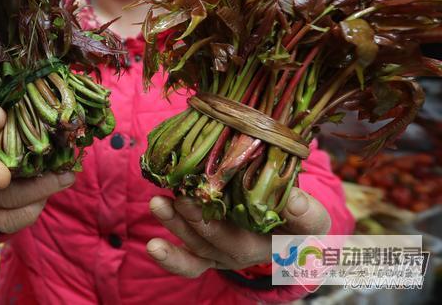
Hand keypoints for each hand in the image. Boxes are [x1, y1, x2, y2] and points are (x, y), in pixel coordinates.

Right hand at [0, 103, 76, 233]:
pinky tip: (48, 194)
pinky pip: (10, 219)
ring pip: (1, 197)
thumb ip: (31, 103)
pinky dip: (33, 208)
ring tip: (66, 176)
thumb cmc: (19, 130)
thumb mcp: (20, 112)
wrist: (6, 169)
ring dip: (36, 189)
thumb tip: (67, 81)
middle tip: (2, 176)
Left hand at [146, 188, 330, 277]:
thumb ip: (306, 209)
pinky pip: (190, 263)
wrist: (276, 226)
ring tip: (158, 204)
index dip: (283, 217)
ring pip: (200, 245)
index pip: (286, 230)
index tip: (279, 201)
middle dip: (203, 220)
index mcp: (282, 239)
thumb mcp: (309, 213)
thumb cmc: (292, 214)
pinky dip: (171, 258)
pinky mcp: (207, 253)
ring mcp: (225, 254)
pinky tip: (153, 247)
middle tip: (184, 198)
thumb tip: (295, 198)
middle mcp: (252, 252)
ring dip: (177, 225)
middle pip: (228, 240)